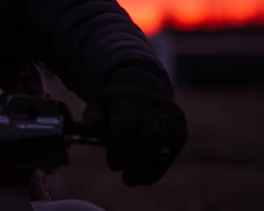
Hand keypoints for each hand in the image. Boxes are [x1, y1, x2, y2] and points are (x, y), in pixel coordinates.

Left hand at [84, 66, 187, 185]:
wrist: (143, 84)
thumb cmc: (116, 99)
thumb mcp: (99, 102)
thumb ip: (92, 117)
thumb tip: (82, 129)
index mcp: (130, 105)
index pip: (126, 132)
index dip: (119, 152)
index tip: (114, 164)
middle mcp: (154, 111)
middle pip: (147, 144)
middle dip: (136, 165)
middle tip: (126, 178)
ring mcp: (171, 122)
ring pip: (163, 153)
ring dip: (148, 170)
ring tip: (134, 179)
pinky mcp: (181, 132)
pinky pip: (171, 155)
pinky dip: (159, 168)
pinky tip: (145, 175)